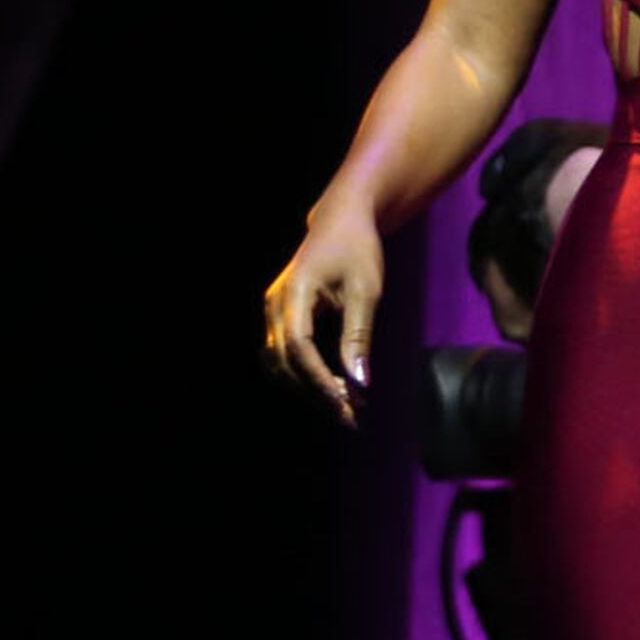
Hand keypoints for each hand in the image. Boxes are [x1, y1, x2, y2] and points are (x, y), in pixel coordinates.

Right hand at [262, 207, 383, 424]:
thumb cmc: (357, 250)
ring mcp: (273, 311)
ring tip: (344, 407)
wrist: (341, 222)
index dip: (319, 380)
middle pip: (285, 362)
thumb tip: (360, 383)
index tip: (346, 404)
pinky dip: (304, 376)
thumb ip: (358, 337)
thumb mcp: (366, 291)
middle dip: (317, 392)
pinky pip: (284, 356)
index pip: (298, 347)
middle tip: (352, 417)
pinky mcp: (280, 318)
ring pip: (279, 364)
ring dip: (308, 389)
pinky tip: (332, 388)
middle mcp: (275, 305)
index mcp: (294, 293)